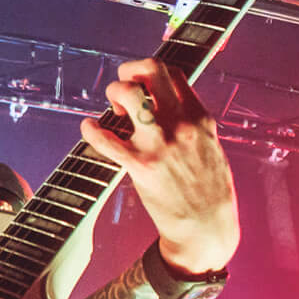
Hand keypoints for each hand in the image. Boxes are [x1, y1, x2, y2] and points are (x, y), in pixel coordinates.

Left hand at [82, 58, 239, 273]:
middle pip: (151, 70)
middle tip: (122, 89)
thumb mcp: (211, 147)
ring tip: (112, 109)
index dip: (151, 72)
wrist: (207, 228)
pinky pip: (107, 140)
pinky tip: (87, 127)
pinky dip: (91, 130)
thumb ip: (192, 125)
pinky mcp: (141, 167)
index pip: (173, 72)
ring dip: (113, 93)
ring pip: (129, 94)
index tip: (142, 85)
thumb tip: (170, 109)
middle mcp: (182, 124)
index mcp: (200, 118)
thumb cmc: (209, 191)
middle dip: (129, 71)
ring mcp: (161, 144)